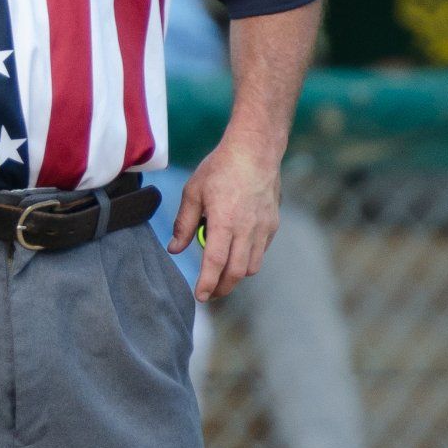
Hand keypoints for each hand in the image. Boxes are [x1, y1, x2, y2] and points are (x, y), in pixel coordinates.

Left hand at [168, 140, 281, 301]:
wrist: (255, 150)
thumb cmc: (220, 168)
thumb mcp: (193, 192)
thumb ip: (183, 224)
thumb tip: (174, 249)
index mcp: (224, 221)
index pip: (215, 262)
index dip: (207, 283)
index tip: (199, 297)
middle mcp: (247, 228)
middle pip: (236, 272)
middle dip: (222, 288)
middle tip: (209, 294)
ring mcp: (263, 227)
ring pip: (252, 266)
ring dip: (236, 276)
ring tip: (221, 276)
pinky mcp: (272, 224)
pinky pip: (260, 252)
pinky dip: (248, 260)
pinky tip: (236, 255)